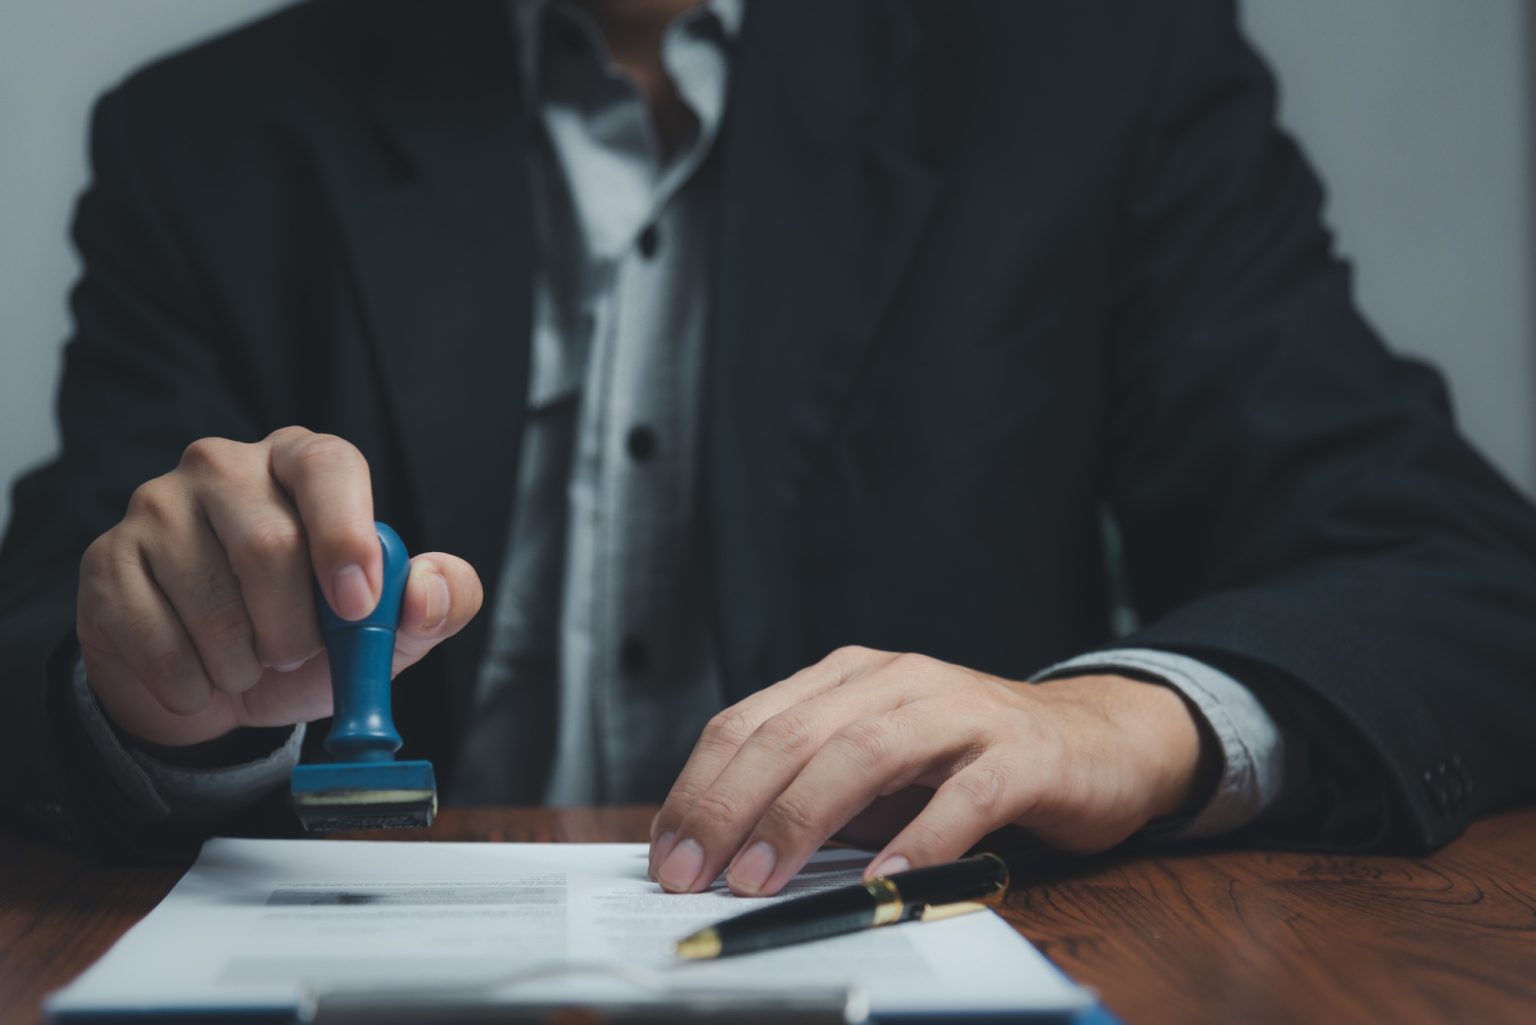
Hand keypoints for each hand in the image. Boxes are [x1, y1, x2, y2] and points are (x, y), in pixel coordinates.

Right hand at [77, 427, 482, 748]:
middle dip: (295, 629)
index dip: (345, 536)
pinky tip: (201, 678)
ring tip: (249, 664)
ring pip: (211, 602)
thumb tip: (429, 589)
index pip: (328, 466)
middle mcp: (225, 465)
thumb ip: (436, 604)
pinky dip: (193, 684)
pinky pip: (155, 638)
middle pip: (268, 544)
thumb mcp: (386, 629)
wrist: (216, 688)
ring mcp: (157, 505)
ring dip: (244, 664)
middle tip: (295, 655)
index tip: (358, 606)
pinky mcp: (107, 558)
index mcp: (304, 463)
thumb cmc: (310, 639)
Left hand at [648, 646, 1211, 895]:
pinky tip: (879, 879)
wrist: (1098, 740)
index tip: (668, 852)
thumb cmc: (969, 761)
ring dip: (803, 817)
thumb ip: (813, 793)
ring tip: (762, 879)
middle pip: (795, 734)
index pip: (752, 721)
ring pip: (866, 751)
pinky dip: (916, 839)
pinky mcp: (1021, 754)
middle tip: (695, 873)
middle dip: (732, 806)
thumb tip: (724, 855)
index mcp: (849, 677)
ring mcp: (961, 711)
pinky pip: (963, 796)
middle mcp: (897, 680)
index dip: (701, 786)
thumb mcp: (877, 769)